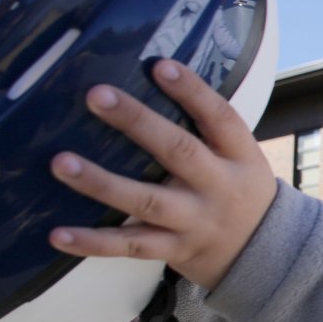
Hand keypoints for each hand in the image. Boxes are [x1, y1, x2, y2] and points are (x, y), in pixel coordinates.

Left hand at [49, 59, 277, 289]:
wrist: (263, 255)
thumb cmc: (238, 188)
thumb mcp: (240, 154)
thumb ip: (204, 125)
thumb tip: (155, 74)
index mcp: (237, 155)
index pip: (219, 116)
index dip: (192, 91)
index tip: (159, 66)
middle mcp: (216, 186)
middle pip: (177, 151)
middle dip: (136, 121)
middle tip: (97, 95)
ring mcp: (192, 221)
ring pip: (143, 201)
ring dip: (99, 182)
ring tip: (61, 163)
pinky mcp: (170, 249)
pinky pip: (127, 246)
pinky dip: (92, 242)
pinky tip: (59, 233)